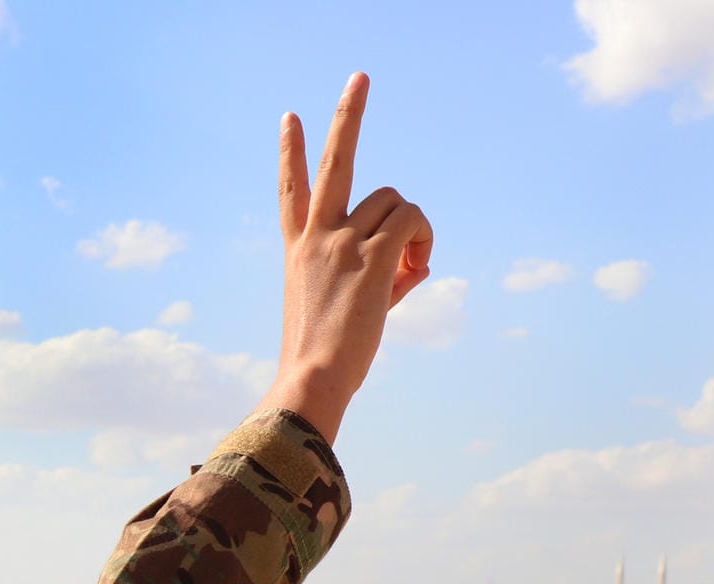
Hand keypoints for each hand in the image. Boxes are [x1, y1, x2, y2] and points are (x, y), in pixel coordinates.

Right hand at [257, 73, 432, 441]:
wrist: (312, 378)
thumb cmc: (322, 359)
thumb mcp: (343, 310)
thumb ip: (381, 278)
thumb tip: (418, 263)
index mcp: (298, 249)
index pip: (291, 190)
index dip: (291, 153)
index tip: (289, 118)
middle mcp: (316, 237)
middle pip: (335, 160)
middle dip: (348, 113)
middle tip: (361, 76)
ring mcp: (341, 243)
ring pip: (395, 201)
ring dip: (414, 227)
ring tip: (408, 269)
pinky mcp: (372, 256)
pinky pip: (413, 222)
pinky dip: (424, 239)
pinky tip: (416, 269)